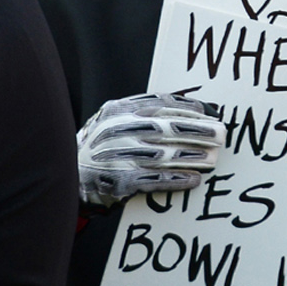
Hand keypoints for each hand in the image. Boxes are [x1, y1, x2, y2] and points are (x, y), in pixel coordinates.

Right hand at [78, 92, 225, 205]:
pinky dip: (177, 180)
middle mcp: (118, 130)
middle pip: (167, 128)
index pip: (159, 104)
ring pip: (165, 155)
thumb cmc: (97, 146)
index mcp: (117, 110)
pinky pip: (155, 180)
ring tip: (213, 158)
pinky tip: (194, 179)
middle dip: (198, 131)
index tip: (207, 112)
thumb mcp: (111, 119)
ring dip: (192, 156)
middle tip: (221, 134)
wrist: (65, 174)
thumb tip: (183, 108)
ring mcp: (119, 156)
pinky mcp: (120, 181)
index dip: (187, 108)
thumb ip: (139, 110)